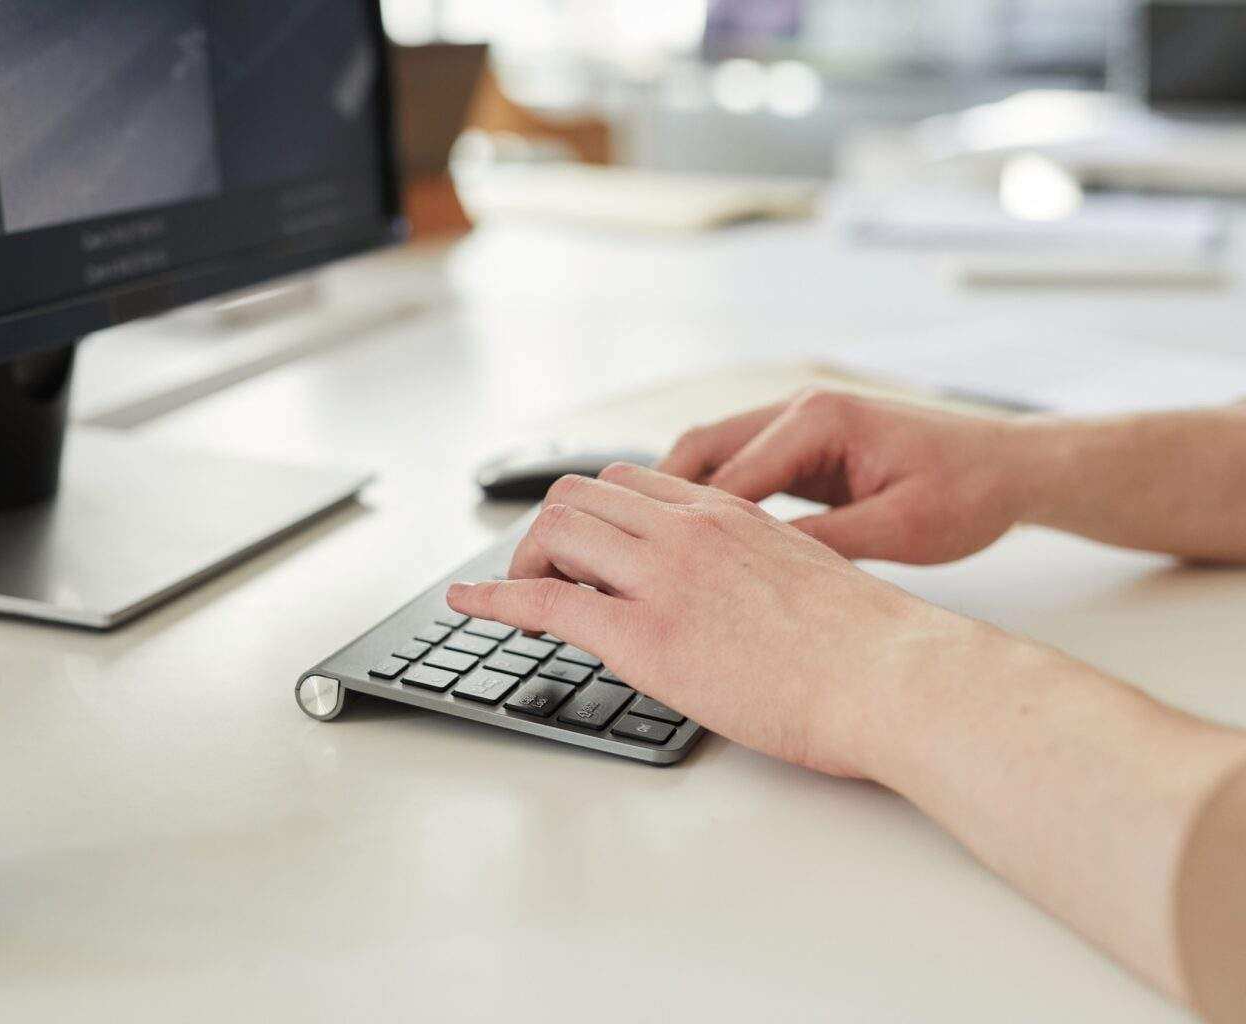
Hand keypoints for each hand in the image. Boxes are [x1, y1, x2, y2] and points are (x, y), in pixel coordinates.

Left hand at [445, 464, 988, 777]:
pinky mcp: (645, 635)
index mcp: (729, 514)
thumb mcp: (808, 576)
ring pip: (557, 532)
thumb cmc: (871, 645)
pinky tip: (466, 605)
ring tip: (520, 593)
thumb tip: (738, 597)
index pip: (633, 481)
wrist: (896, 676)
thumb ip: (758, 569)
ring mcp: (663, 577)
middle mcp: (688, 529)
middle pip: (582, 496)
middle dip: (549, 531)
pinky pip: (544, 600)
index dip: (593, 510)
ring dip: (525, 560)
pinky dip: (492, 598)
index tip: (579, 541)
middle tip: (544, 572)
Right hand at [658, 389, 1031, 563]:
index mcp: (820, 420)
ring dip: (680, 498)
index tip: (650, 567)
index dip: (684, 526)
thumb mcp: (898, 530)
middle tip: (625, 552)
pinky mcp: (807, 443)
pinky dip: (712, 499)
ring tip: (648, 549)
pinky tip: (696, 540)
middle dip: (657, 501)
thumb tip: (753, 570)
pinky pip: (741, 466)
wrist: (1014, 466)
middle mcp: (800, 409)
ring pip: (712, 455)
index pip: (728, 477)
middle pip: (700, 450)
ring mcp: (800, 422)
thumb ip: (822, 544)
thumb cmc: (969, 493)